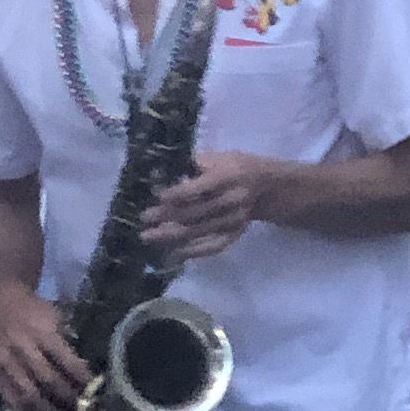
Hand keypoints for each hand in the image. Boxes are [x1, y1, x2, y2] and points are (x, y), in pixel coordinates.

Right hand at [0, 282, 96, 410]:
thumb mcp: (56, 317)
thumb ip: (67, 340)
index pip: (65, 359)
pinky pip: (6, 396)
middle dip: (67, 399)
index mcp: (43, 332)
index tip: (97, 393)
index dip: (81, 377)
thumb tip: (87, 368)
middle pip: (46, 379)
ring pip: (26, 392)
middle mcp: (23, 348)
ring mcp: (6, 361)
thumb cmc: (35, 311)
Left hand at [138, 152, 284, 263]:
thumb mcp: (219, 157)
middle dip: (166, 216)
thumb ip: (193, 165)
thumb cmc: (235, 166)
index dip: (176, 194)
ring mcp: (235, 220)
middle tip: (144, 218)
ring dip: (171, 235)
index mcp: (228, 176)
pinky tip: (174, 253)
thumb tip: (158, 174)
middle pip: (195, 212)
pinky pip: (212, 246)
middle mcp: (233, 199)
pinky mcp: (235, 234)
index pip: (198, 189)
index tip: (157, 198)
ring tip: (148, 236)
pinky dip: (193, 251)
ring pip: (199, 231)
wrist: (266, 185)